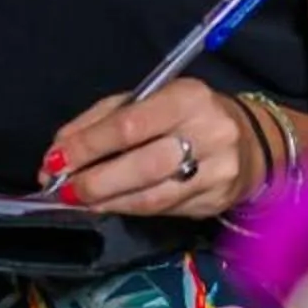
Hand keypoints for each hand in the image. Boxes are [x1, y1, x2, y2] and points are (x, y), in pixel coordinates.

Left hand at [47, 80, 258, 219]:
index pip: (130, 125)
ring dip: (107, 201)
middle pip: (143, 165)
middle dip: (95, 181)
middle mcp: (209, 133)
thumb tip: (60, 150)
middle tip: (63, 189)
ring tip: (79, 201)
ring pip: (152, 196)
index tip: (56, 159)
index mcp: (188, 97)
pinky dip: (128, 208)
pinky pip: (163, 210)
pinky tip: (108, 205)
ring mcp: (217, 172)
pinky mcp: (215, 202)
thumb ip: (103, 120)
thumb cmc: (187, 115)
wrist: (251, 142)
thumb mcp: (148, 101)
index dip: (88, 146)